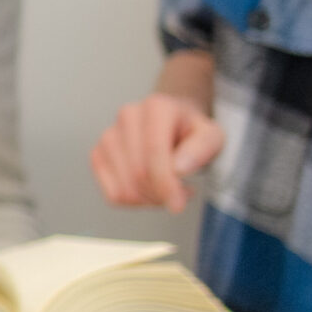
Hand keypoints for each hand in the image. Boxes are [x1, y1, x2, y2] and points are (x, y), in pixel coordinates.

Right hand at [90, 93, 223, 212]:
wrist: (175, 121)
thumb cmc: (192, 130)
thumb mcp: (212, 136)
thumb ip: (202, 149)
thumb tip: (179, 169)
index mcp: (156, 107)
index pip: (154, 151)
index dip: (165, 183)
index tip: (178, 204)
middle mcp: (127, 116)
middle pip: (138, 172)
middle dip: (160, 195)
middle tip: (180, 196)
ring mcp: (109, 135)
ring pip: (124, 187)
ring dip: (149, 200)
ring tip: (167, 190)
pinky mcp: (98, 154)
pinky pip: (112, 194)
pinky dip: (134, 202)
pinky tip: (149, 191)